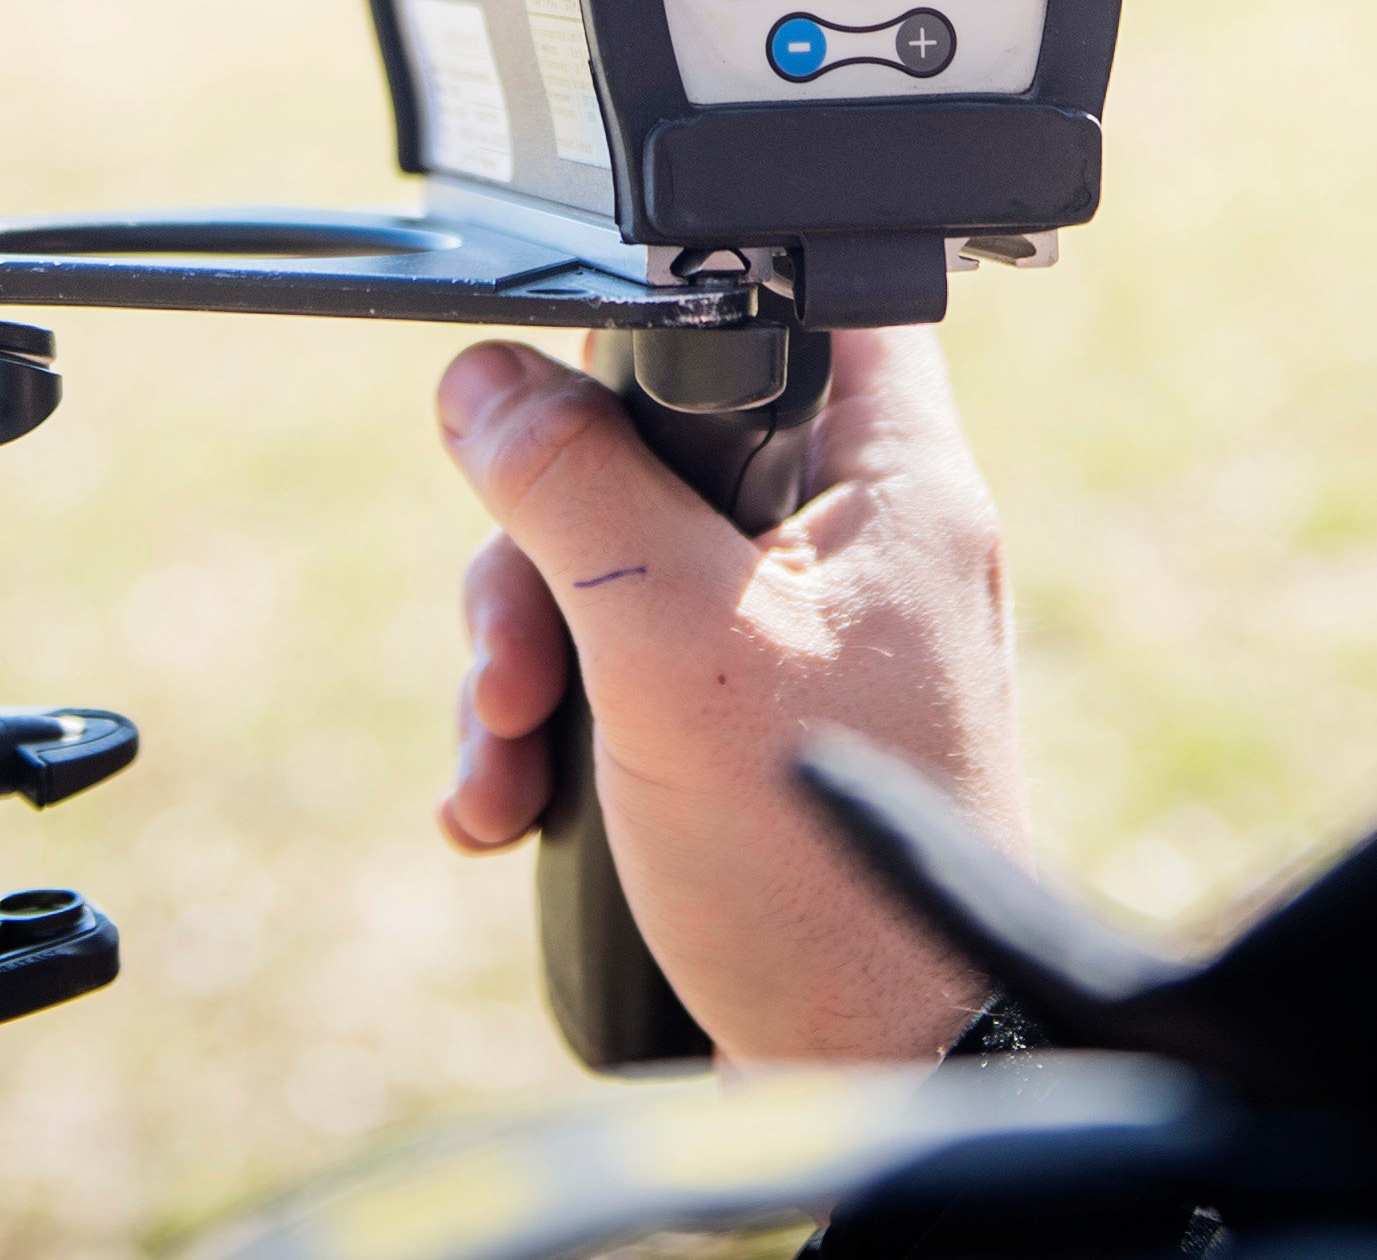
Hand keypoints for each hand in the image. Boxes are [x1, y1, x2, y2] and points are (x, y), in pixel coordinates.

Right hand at [432, 326, 1018, 1064]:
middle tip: (516, 660)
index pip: (800, 303)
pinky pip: (619, 676)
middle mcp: (857, 545)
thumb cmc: (820, 864)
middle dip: (537, 561)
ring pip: (612, 573)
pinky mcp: (747, 732)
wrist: (869, 1072)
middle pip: (652, 451)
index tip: (574, 391)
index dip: (677, 318)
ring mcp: (801, 642)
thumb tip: (484, 377)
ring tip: (507, 765)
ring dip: (522, 668)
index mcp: (892, 482)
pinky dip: (550, 734)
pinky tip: (508, 805)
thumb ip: (574, 490)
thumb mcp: (670, 644)